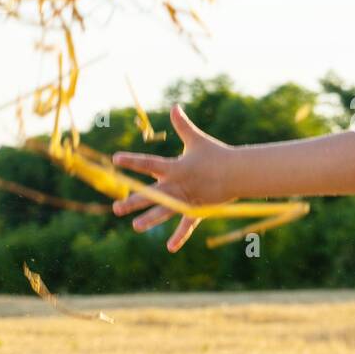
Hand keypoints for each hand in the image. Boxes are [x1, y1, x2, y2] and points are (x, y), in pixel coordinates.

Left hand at [111, 104, 235, 251]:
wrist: (238, 172)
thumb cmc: (216, 154)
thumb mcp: (197, 139)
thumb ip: (182, 125)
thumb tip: (174, 106)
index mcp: (175, 167)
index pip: (149, 163)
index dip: (133, 160)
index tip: (116, 159)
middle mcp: (177, 185)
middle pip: (152, 194)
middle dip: (133, 201)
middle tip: (116, 208)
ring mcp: (187, 200)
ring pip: (165, 211)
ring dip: (150, 219)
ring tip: (135, 227)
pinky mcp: (197, 210)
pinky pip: (187, 225)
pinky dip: (180, 236)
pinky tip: (170, 247)